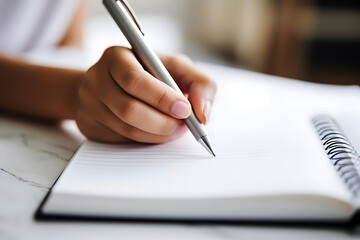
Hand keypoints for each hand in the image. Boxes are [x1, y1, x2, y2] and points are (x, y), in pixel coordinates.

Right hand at [74, 47, 215, 142]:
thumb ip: (199, 83)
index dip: (162, 98)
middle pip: (128, 109)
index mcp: (116, 57)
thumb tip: (203, 113)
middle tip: (184, 126)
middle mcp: (96, 78)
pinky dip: (145, 140)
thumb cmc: (150, 73)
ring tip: (175, 129)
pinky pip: (120, 140)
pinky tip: (156, 132)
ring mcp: (88, 103)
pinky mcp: (88, 124)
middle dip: (163, 123)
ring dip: (157, 134)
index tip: (184, 110)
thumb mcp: (176, 68)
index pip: (135, 80)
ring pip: (126, 129)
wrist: (112, 83)